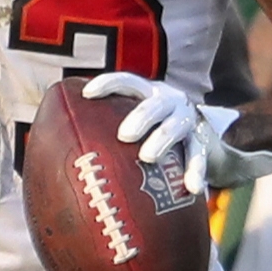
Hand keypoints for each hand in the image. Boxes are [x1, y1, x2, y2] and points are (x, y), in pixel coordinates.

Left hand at [84, 72, 271, 194]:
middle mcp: (171, 102)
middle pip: (155, 104)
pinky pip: (198, 156)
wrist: (206, 138)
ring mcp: (188, 121)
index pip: (128, 81)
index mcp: (150, 93)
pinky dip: (195, 171)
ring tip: (148, 157)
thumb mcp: (140, 122)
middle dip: (140, 117)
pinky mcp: (203, 142)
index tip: (87, 93)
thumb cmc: (156, 132)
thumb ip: (110, 125)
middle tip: (124, 135)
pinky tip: (192, 188)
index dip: (108, 83)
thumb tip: (65, 148)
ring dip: (162, 140)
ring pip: (176, 127)